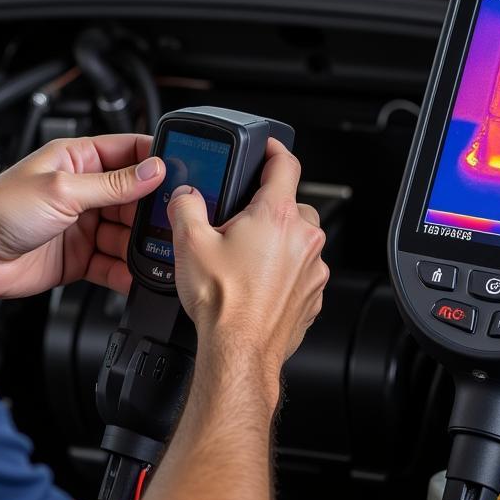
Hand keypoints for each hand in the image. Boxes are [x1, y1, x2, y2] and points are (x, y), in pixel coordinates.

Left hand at [0, 134, 164, 298]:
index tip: (183, 172)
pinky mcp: (79, 257)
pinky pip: (112, 264)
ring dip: (142, 245)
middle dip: (154, 211)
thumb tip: (153, 170)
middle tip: (176, 221)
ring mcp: (83, 225)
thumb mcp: (63, 190)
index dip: (157, 160)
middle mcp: (84, 190)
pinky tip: (137, 275)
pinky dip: (126, 271)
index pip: (130, 152)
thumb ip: (113, 184)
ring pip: (127, 234)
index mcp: (78, 159)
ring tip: (160, 253)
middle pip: (135, 198)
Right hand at [167, 140, 327, 400]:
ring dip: (278, 242)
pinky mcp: (314, 295)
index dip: (274, 149)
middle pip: (292, 204)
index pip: (285, 163)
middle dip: (268, 208)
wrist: (239, 352)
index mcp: (275, 216)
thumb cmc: (223, 304)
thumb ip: (186, 207)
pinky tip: (257, 285)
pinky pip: (302, 270)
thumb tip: (185, 195)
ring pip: (299, 239)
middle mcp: (302, 238)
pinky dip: (285, 272)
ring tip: (246, 260)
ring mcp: (314, 268)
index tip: (267, 148)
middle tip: (241, 224)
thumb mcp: (189, 244)